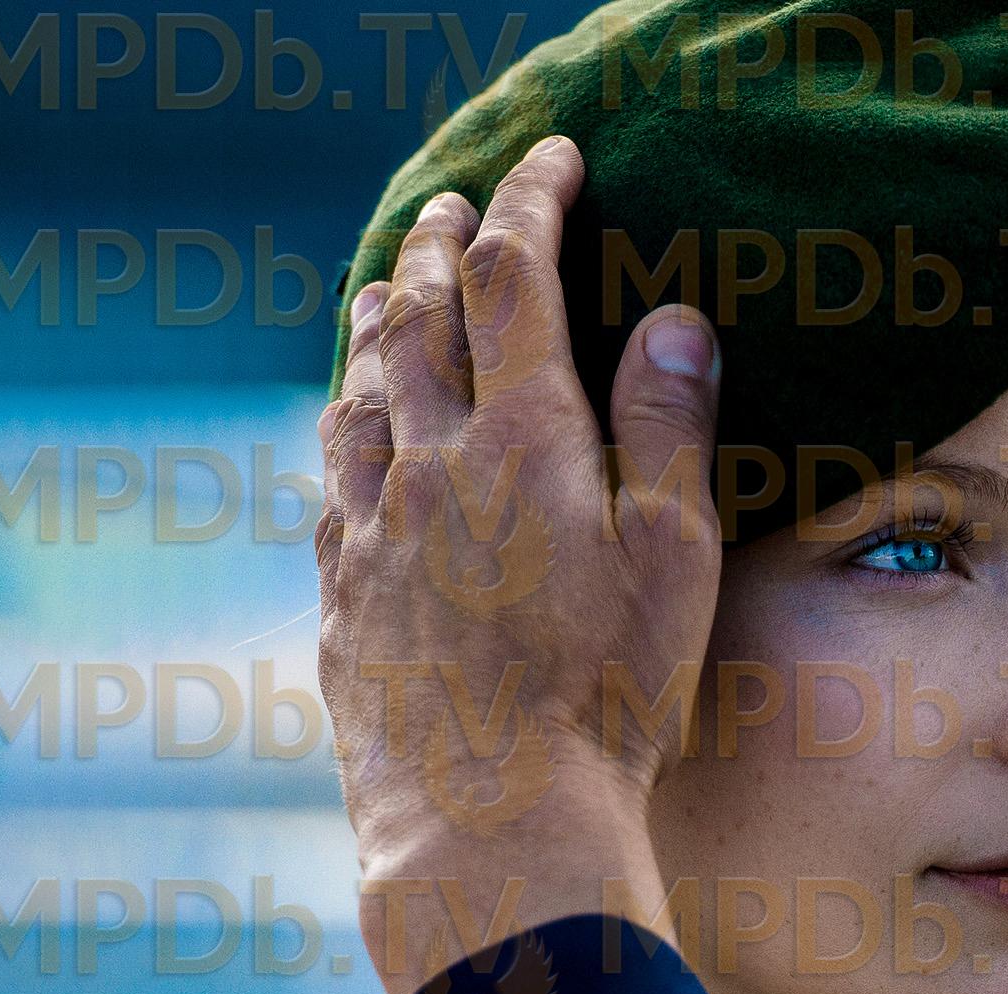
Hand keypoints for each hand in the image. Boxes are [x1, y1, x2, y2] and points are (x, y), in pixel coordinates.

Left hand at [314, 135, 721, 993]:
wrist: (490, 820)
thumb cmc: (608, 694)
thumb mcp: (676, 557)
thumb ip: (669, 427)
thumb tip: (672, 318)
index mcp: (524, 441)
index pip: (513, 279)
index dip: (530, 203)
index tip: (551, 159)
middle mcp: (432, 463)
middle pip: (417, 316)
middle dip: (436, 245)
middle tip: (451, 203)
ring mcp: (374, 527)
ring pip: (359, 389)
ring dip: (373, 321)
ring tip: (380, 287)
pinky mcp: (344, 592)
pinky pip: (331, 476)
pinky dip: (344, 419)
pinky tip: (350, 428)